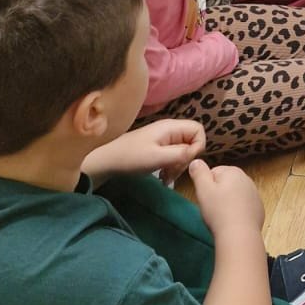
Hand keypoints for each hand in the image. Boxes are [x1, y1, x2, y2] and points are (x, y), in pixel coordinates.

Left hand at [83, 118, 205, 180]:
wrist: (106, 160)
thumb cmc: (131, 157)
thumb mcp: (157, 158)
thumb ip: (180, 153)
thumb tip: (196, 153)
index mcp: (171, 127)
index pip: (198, 130)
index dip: (197, 146)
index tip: (185, 161)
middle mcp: (170, 129)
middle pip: (192, 141)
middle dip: (186, 159)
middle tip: (174, 173)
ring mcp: (164, 138)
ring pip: (184, 150)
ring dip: (179, 165)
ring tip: (167, 178)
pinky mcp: (158, 147)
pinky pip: (174, 155)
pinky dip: (172, 166)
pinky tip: (164, 177)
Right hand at [188, 158, 265, 236]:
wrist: (239, 234)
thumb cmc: (218, 211)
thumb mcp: (203, 189)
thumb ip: (199, 173)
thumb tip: (196, 160)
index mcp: (233, 171)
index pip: (214, 173)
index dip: (206, 186)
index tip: (206, 199)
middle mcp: (247, 179)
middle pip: (225, 183)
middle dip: (218, 194)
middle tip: (212, 208)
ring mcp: (255, 194)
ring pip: (235, 195)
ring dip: (228, 202)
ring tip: (222, 217)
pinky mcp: (259, 209)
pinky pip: (244, 207)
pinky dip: (238, 212)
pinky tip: (233, 222)